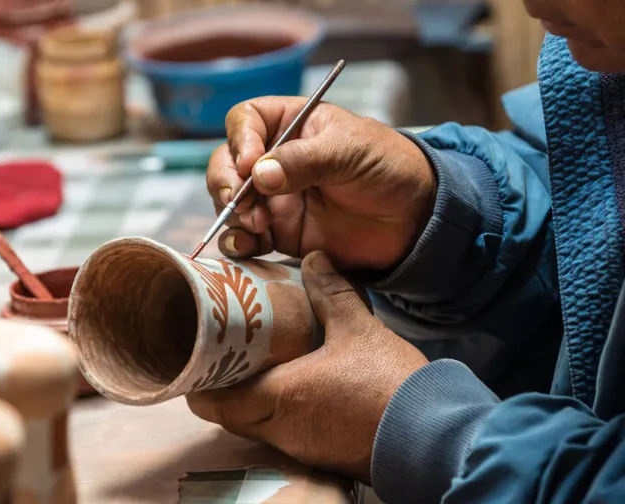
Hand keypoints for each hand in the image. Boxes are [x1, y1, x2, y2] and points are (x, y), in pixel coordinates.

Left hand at [186, 251, 427, 481]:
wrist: (433, 436)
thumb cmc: (388, 383)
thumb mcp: (358, 328)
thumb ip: (331, 293)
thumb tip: (313, 258)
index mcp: (279, 398)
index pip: (215, 404)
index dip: (199, 385)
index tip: (197, 361)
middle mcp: (281, 429)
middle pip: (230, 418)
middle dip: (223, 390)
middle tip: (226, 358)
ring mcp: (301, 448)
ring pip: (256, 428)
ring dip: (250, 402)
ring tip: (256, 367)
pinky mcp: (322, 456)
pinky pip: (284, 435)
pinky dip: (278, 414)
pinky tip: (293, 388)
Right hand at [207, 97, 435, 270]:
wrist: (414, 219)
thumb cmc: (387, 167)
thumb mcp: (350, 151)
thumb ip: (304, 160)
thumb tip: (258, 174)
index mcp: (292, 125)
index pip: (246, 120)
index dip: (240, 140)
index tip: (250, 164)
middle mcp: (275, 160)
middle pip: (227, 163)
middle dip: (225, 182)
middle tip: (241, 201)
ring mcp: (275, 199)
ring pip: (230, 202)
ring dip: (232, 214)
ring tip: (257, 225)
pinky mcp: (281, 233)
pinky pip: (246, 239)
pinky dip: (237, 243)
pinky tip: (246, 247)